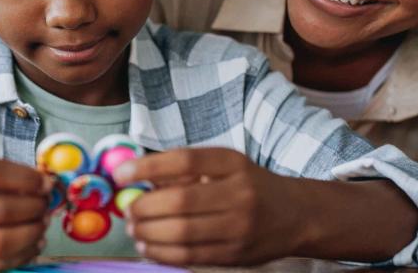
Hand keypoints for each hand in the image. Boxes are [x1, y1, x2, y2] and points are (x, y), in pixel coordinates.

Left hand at [113, 147, 304, 266]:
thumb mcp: (224, 165)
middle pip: (180, 201)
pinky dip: (162, 253)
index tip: (120, 174)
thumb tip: (136, 178)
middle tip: (128, 209)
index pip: (184, 161)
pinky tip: (148, 247)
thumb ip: (184, 170)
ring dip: (148, 233)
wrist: (296, 215)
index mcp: (232, 163)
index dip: (148, 166)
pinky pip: (190, 256)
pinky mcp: (235, 255)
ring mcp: (239, 227)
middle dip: (144, 207)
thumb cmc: (248, 184)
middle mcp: (239, 194)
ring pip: (182, 233)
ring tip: (134, 229)